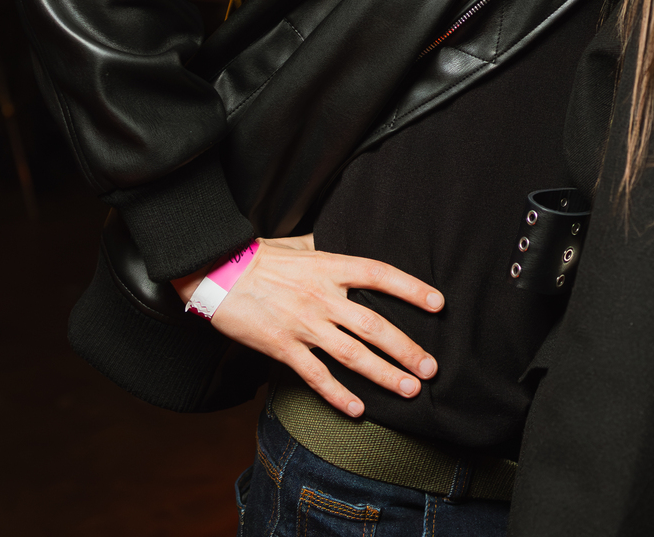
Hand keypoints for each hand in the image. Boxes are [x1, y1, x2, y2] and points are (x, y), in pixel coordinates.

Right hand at [172, 235, 444, 417]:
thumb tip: (347, 244)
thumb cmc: (257, 257)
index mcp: (329, 267)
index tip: (439, 304)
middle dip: (407, 349)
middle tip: (431, 368)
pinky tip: (358, 410)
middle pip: (374, 325)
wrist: (214, 273)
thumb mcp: (298, 243)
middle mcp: (322, 297)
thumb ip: (327, 249)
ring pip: (352, 355)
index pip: (380, 275)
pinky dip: (338, 395)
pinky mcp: (282, 347)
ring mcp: (303, 325)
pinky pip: (316, 376)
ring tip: (409, 390)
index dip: (411, 288)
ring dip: (384, 375)